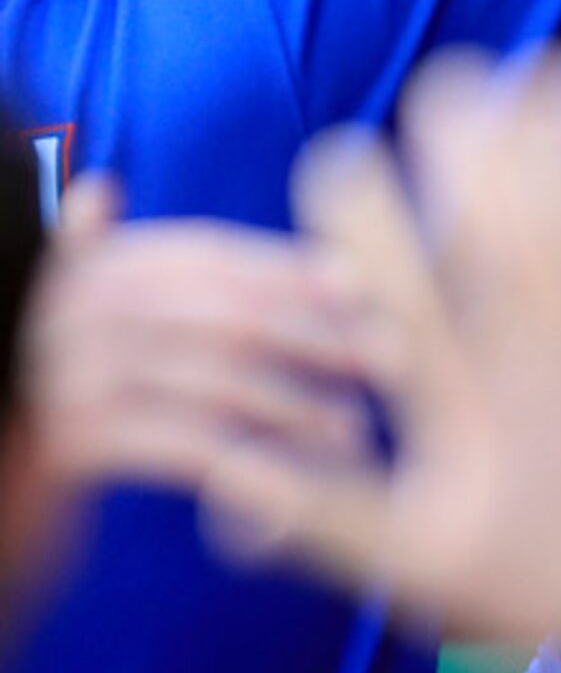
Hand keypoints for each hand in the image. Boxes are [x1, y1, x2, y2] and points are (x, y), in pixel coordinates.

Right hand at [27, 177, 369, 496]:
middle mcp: (67, 313)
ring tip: (356, 435)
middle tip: (394, 360)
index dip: (292, 272)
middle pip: (222, 313)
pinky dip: (252, 461)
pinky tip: (303, 484)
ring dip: (297, 407)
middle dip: (315, 334)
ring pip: (213, 381)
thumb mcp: (81, 341)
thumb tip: (99, 188)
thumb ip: (104, 272)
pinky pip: (184, 446)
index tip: (367, 292)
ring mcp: (62, 377)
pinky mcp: (63, 445)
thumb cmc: (53, 417)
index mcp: (86, 275)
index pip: (209, 257)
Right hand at [202, 52, 560, 655]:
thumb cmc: (552, 597)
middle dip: (469, 152)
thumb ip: (322, 520)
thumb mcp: (421, 573)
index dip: (364, 225)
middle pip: (494, 238)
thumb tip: (225, 485)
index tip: (338, 159)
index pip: (395, 297)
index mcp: (466, 410)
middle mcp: (541, 369)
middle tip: (452, 78)